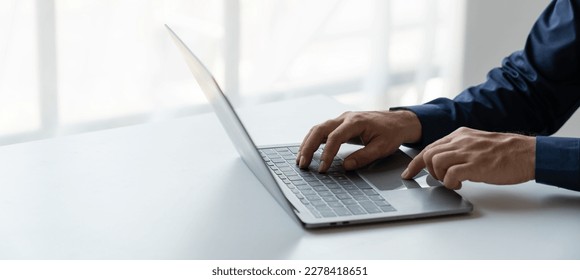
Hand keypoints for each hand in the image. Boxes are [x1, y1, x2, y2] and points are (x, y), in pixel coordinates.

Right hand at [297, 110, 421, 172]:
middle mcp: (345, 118)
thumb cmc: (392, 133)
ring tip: (300, 159)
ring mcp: (341, 119)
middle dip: (308, 147)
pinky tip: (307, 152)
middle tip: (302, 163)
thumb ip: (363, 157)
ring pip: (318, 129)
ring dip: (307, 144)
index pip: (335, 138)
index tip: (322, 168)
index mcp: (356, 122)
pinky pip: (322, 131)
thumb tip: (345, 166)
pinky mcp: (340, 124)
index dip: (326, 154)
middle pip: (319, 129)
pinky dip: (313, 141)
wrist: (399, 121)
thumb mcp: (382, 148)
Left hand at [402, 127, 535, 189]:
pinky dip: (450, 183)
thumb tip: (443, 163)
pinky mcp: (475, 165)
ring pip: (435, 163)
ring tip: (451, 181)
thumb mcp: (477, 143)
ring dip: (438, 176)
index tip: (407, 174)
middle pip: (427, 154)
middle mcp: (460, 141)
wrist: (527, 154)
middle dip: (427, 170)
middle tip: (439, 179)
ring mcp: (467, 152)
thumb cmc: (505, 152)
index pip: (429, 147)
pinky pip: (450, 175)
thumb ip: (460, 149)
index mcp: (460, 134)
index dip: (415, 163)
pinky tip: (460, 185)